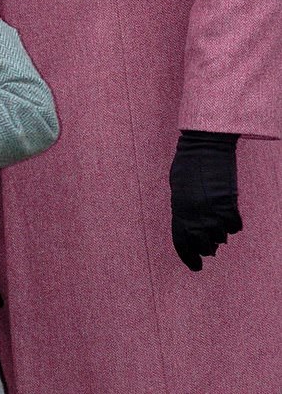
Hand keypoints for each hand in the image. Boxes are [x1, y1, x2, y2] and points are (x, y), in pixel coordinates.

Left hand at [169, 130, 241, 271]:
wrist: (204, 146)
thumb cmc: (186, 164)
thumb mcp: (177, 189)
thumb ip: (182, 209)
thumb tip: (190, 227)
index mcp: (178, 210)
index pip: (182, 244)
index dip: (189, 258)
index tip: (195, 266)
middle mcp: (195, 215)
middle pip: (203, 245)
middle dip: (205, 248)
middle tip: (208, 247)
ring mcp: (213, 211)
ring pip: (220, 237)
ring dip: (218, 235)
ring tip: (216, 226)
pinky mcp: (229, 204)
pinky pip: (234, 226)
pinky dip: (232, 224)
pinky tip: (228, 216)